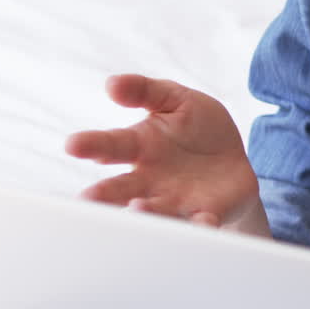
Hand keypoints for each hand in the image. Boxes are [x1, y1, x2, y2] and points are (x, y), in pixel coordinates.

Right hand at [65, 75, 259, 228]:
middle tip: (87, 197)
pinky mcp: (204, 214)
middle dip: (104, 193)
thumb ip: (145, 91)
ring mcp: (175, 201)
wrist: (236, 160)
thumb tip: (112, 83)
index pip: (111, 145)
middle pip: (121, 188)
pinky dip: (200, 225)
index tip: (73, 145)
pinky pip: (201, 222)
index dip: (92, 145)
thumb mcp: (176, 100)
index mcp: (139, 147)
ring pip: (156, 210)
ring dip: (146, 211)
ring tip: (136, 206)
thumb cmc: (198, 129)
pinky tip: (202, 222)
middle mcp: (150, 180)